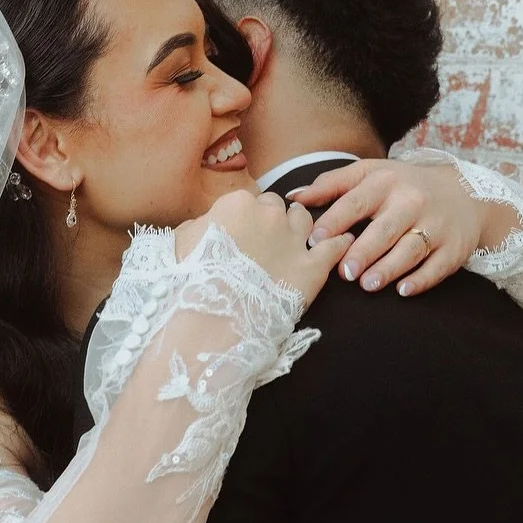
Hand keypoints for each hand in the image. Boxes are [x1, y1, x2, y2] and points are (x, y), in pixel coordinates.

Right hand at [175, 188, 352, 306]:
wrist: (211, 321)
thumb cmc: (188, 284)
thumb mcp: (179, 246)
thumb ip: (195, 228)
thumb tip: (202, 225)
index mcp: (236, 204)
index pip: (248, 201)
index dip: (246, 219)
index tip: (242, 234)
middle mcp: (269, 215)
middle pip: (276, 207)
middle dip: (272, 221)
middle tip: (265, 243)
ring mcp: (293, 240)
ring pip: (305, 219)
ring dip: (301, 227)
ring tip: (297, 241)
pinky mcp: (312, 268)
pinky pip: (334, 247)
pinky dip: (339, 244)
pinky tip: (343, 243)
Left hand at [284, 157, 487, 295]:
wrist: (464, 193)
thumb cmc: (404, 186)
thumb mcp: (371, 174)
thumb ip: (332, 184)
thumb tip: (293, 197)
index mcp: (386, 182)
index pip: (357, 201)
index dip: (336, 220)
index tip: (315, 240)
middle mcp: (412, 201)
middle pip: (385, 228)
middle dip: (364, 251)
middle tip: (344, 272)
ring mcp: (435, 224)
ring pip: (411, 248)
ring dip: (389, 268)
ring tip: (368, 284)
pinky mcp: (453, 247)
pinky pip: (437, 266)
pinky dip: (421, 279)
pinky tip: (403, 290)